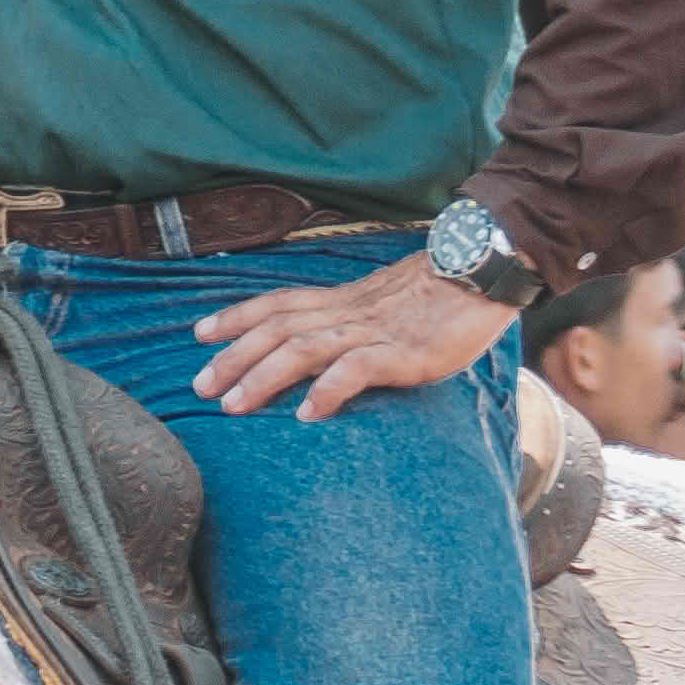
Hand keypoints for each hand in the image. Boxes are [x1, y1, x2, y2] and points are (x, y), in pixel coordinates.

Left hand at [192, 256, 513, 420]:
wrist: (485, 271)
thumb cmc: (440, 293)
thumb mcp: (385, 302)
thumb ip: (355, 319)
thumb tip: (329, 347)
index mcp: (343, 299)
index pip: (278, 303)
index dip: (236, 317)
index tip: (199, 335)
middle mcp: (348, 312)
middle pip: (277, 328)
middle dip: (234, 357)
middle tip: (199, 386)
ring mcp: (374, 332)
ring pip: (304, 348)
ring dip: (263, 375)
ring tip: (234, 404)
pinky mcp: (405, 353)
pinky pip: (358, 368)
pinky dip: (328, 389)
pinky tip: (307, 413)